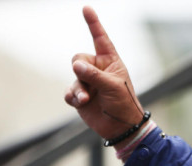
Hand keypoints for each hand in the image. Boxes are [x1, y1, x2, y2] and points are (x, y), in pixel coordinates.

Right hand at [64, 6, 144, 141]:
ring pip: (73, 76)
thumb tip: (76, 66)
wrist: (120, 127)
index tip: (86, 8)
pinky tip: (80, 103)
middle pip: (78, 58)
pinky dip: (72, 97)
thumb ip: (94, 75)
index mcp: (110, 62)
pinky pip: (68, 91)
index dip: (93, 24)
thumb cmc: (123, 104)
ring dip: (78, 88)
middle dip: (80, 69)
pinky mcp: (79, 96)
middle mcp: (98, 69)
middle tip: (89, 81)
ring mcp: (88, 82)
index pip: (100, 39)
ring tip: (86, 98)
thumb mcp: (112, 87)